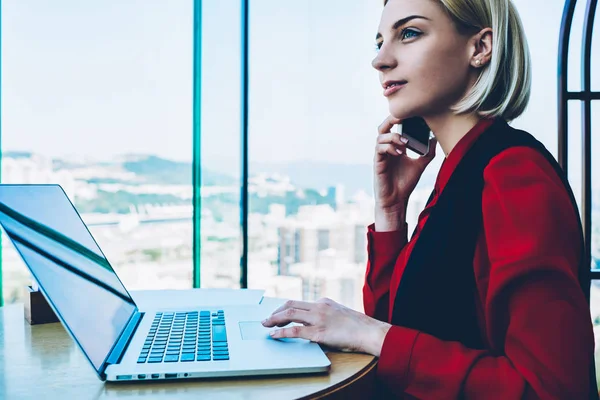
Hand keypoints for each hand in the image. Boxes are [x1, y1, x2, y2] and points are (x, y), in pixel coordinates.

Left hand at [261, 298, 391, 355]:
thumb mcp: (339, 315)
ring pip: (289, 314)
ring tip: (265, 325)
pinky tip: (274, 335)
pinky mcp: (319, 332)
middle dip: (275, 312)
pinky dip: (281, 332)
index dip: (285, 308)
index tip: (277, 313)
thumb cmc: (358, 327)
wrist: (370, 332)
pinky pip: (295, 331)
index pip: (299, 302)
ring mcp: (319, 318)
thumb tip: (310, 325)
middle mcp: (319, 307)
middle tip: (266, 319)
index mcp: (324, 302)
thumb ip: (325, 316)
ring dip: (274, 319)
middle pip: (290, 304)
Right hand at [374, 115, 436, 213]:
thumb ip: (427, 152)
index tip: (412, 115)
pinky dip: (390, 148)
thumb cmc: (405, 183)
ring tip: (406, 143)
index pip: (394, 127)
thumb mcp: (420, 165)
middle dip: (391, 120)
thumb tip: (435, 138)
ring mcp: (380, 155)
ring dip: (394, 137)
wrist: (397, 200)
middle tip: (402, 118)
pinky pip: (379, 149)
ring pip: (380, 137)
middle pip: (383, 127)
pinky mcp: (377, 163)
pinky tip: (400, 153)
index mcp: (395, 147)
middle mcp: (386, 149)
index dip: (400, 119)